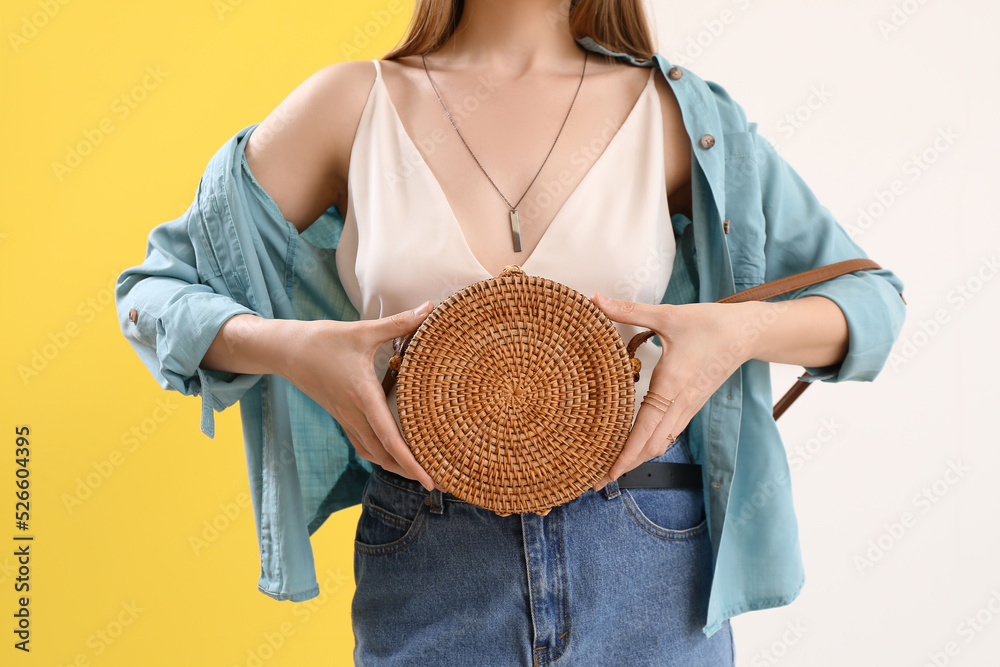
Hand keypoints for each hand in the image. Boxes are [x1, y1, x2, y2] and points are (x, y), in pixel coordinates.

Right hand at [281, 301, 437, 490]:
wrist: (287, 350)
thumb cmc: (324, 339)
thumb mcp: (363, 330)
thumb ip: (399, 322)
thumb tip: (430, 307)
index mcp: (363, 397)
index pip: (391, 439)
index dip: (412, 463)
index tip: (430, 480)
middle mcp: (354, 414)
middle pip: (385, 455)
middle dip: (409, 472)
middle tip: (436, 483)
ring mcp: (346, 418)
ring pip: (373, 453)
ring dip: (395, 466)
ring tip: (419, 472)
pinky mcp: (341, 416)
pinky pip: (363, 444)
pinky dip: (379, 455)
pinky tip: (392, 455)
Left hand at [588, 293, 756, 490]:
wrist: (747, 333)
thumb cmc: (710, 324)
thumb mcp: (667, 315)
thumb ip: (628, 309)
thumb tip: (594, 299)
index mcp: (672, 384)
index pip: (645, 429)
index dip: (625, 453)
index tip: (607, 472)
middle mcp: (680, 403)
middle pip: (650, 446)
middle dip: (624, 466)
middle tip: (595, 480)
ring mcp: (688, 407)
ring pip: (660, 443)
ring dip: (636, 458)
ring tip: (611, 469)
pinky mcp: (691, 405)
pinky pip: (668, 433)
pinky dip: (649, 446)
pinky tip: (634, 448)